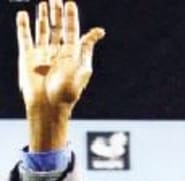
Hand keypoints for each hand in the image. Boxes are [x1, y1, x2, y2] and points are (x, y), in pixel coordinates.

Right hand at [16, 1, 103, 147]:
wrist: (48, 104)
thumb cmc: (67, 90)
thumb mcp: (81, 67)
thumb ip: (86, 47)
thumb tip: (99, 30)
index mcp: (71, 54)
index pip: (71, 30)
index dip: (70, 17)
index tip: (70, 3)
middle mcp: (57, 52)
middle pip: (57, 28)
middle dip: (56, 13)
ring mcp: (42, 53)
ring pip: (42, 30)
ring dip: (43, 16)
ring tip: (44, 2)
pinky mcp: (28, 57)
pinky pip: (25, 38)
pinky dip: (23, 26)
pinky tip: (23, 14)